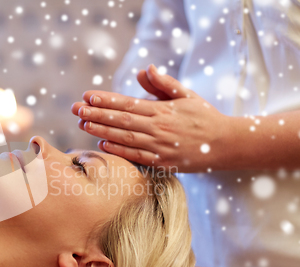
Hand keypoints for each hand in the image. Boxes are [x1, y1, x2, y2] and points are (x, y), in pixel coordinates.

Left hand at [71, 65, 233, 172]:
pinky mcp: (162, 162)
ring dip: (101, 130)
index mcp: (162, 110)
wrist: (226, 144)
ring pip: (124, 137)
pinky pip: (135, 156)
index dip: (106, 100)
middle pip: (121, 120)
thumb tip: (145, 69)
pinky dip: (118, 150)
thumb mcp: (187, 95)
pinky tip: (101, 144)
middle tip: (76, 109)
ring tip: (82, 123)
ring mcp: (159, 146)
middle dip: (96, 113)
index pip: (128, 103)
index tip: (88, 96)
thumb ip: (164, 83)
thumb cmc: (204, 117)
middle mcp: (158, 127)